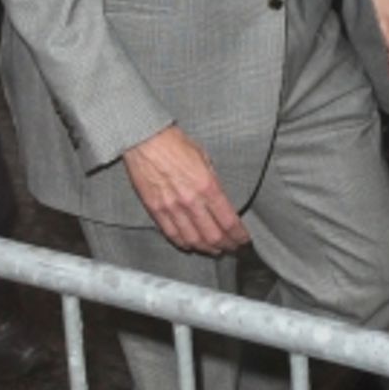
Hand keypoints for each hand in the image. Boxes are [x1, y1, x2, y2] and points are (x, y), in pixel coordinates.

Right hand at [123, 126, 249, 254]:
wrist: (145, 140)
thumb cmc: (174, 144)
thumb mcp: (204, 158)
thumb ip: (212, 181)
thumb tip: (219, 200)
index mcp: (207, 186)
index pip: (228, 221)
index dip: (239, 235)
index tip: (243, 239)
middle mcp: (191, 201)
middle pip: (213, 236)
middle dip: (227, 245)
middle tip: (232, 247)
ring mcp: (172, 208)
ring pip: (193, 240)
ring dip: (207, 248)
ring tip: (215, 249)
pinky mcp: (155, 210)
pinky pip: (172, 234)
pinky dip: (184, 243)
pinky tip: (191, 244)